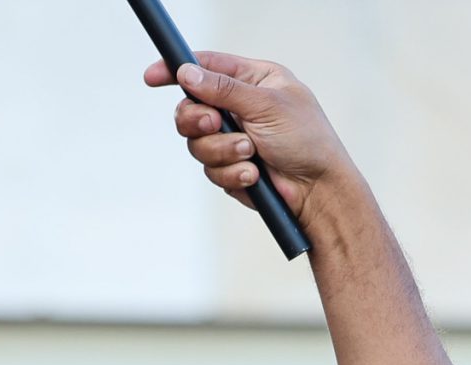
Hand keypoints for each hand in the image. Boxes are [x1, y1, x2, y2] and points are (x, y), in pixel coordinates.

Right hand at [142, 51, 355, 228]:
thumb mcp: (267, 104)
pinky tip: (255, 174)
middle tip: (214, 123)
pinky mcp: (229, 167)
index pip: (206, 68)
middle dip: (198, 119)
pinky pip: (210, 169)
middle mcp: (238, 107)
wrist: (317, 190)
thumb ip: (224, 89)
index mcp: (252, 80)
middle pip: (190, 108)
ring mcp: (232, 138)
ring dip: (222, 150)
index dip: (176, 70)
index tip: (152, 77)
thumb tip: (187, 74)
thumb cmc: (306, 140)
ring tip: (251, 153)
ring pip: (196, 142)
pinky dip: (231, 172)